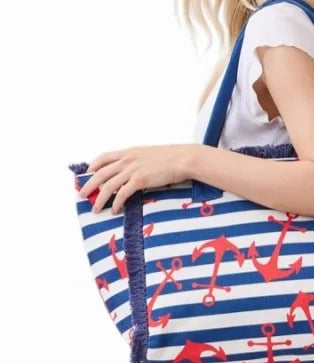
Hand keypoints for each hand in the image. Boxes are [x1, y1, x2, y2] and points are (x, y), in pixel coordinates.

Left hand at [79, 144, 193, 214]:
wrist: (183, 158)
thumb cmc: (170, 158)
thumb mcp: (149, 155)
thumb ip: (137, 161)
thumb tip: (131, 171)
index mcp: (129, 152)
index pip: (103, 157)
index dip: (92, 167)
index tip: (86, 175)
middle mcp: (127, 159)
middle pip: (100, 173)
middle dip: (88, 185)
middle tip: (81, 195)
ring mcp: (133, 169)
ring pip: (108, 185)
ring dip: (99, 199)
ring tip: (95, 209)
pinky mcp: (140, 179)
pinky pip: (122, 193)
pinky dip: (116, 203)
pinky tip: (114, 210)